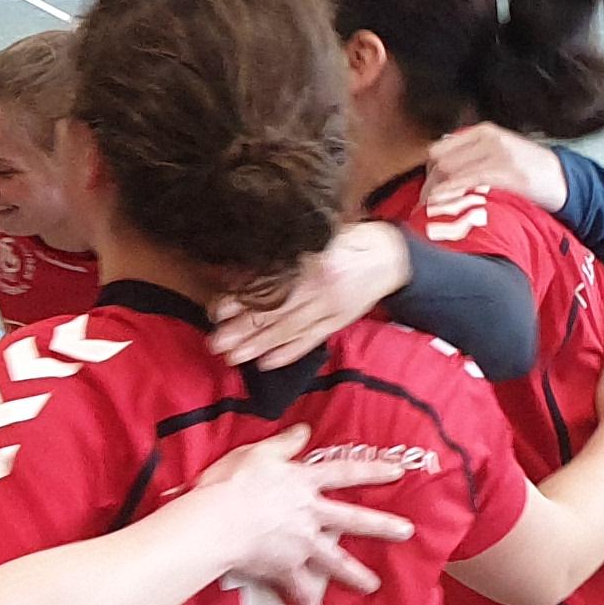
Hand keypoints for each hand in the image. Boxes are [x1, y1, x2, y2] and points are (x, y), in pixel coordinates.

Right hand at [191, 425, 416, 604]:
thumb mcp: (256, 453)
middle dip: (382, 526)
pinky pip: (301, 592)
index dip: (372, 470)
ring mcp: (301, 543)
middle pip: (352, 519)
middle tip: (407, 532)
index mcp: (303, 483)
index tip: (398, 472)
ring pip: (335, 560)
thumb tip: (304, 429)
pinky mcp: (286, 568)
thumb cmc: (231, 484)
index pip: (345, 472)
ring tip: (372, 585)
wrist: (217, 521)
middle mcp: (310, 513)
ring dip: (355, 574)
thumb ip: (284, 443)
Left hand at [209, 224, 409, 367]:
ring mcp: (331, 307)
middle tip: (215, 343)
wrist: (388, 257)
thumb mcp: (312, 240)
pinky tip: (266, 364)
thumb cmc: (343, 243)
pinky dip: (289, 353)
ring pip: (289, 330)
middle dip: (242, 330)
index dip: (242, 298)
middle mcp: (320, 286)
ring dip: (258, 346)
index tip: (218, 310)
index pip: (270, 283)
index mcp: (311, 260)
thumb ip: (280, 258)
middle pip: (275, 311)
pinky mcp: (339, 322)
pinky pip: (311, 341)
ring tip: (233, 357)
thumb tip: (238, 274)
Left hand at [425, 122, 565, 210]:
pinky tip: (446, 201)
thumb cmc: (528, 169)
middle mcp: (488, 138)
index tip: (428, 191)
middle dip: (430, 183)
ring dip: (437, 191)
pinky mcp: (505, 170)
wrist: (563, 179)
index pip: (440, 148)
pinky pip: (466, 179)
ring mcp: (497, 152)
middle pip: (440, 159)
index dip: (429, 172)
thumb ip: (472, 154)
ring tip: (435, 208)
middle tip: (428, 204)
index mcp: (483, 132)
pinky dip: (452, 191)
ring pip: (449, 169)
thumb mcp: (499, 152)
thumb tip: (439, 167)